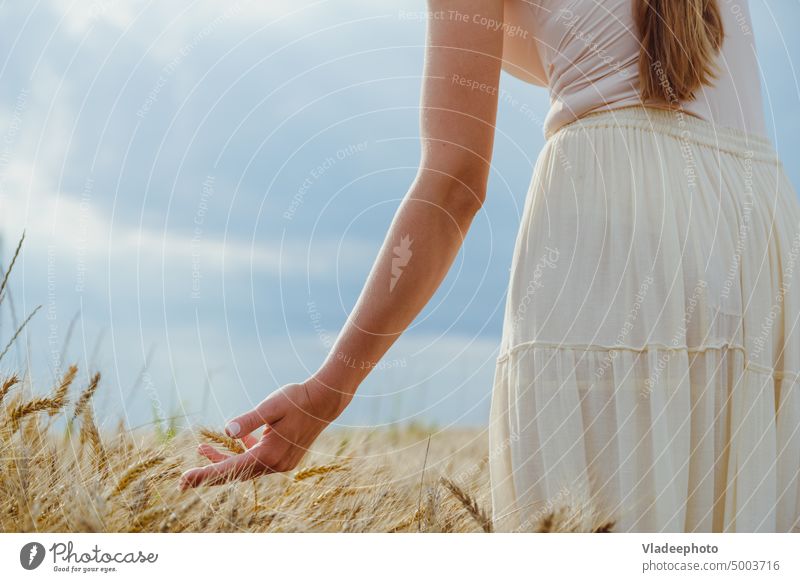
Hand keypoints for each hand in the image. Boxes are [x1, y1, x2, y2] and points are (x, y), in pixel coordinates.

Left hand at [179, 378, 348, 489]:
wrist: (325, 401)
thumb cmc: (297, 399)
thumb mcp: (270, 406)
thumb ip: (248, 420)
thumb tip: (226, 430)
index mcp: (269, 455)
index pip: (229, 468)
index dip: (204, 474)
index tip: (182, 481)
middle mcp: (275, 465)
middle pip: (235, 474)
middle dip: (209, 473)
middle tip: (183, 481)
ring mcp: (281, 463)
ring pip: (245, 467)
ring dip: (224, 460)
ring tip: (201, 449)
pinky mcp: (285, 457)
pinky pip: (257, 460)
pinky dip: (243, 453)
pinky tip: (233, 440)